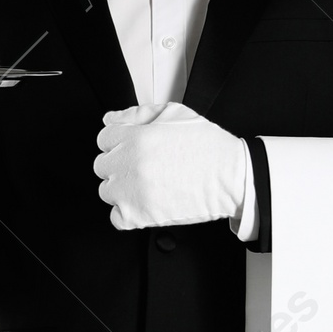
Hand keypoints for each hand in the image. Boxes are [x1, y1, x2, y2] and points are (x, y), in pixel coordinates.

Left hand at [93, 103, 247, 230]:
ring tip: (145, 185)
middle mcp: (130, 163)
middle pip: (101, 165)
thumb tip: (112, 119)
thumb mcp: (175, 113)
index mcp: (136, 137)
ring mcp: (132, 191)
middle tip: (142, 167)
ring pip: (106, 191)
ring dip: (121, 189)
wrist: (231, 177)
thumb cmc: (208, 146)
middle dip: (119, 165)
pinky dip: (126, 214)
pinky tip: (144, 203)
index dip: (118, 142)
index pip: (103, 139)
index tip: (130, 148)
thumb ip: (137, 113)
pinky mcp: (140, 215)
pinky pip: (116, 218)